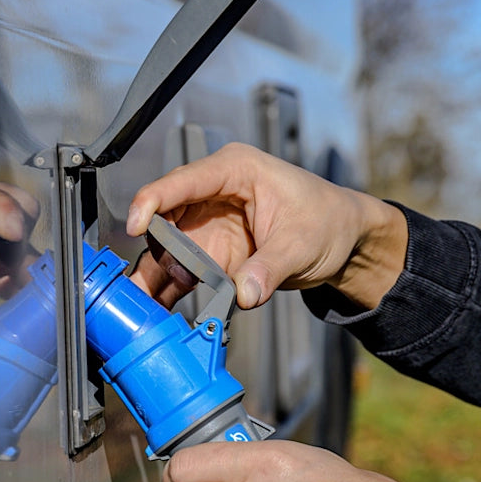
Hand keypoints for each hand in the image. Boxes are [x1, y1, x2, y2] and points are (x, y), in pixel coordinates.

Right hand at [127, 143, 408, 310]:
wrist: (344, 241)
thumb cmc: (328, 222)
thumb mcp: (303, 243)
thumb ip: (271, 268)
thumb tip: (244, 294)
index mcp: (235, 170)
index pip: (182, 180)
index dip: (153, 201)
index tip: (136, 227)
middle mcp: (212, 193)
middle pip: (165, 218)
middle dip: (151, 251)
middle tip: (140, 284)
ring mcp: (208, 224)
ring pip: (167, 249)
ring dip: (154, 276)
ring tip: (141, 306)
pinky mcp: (210, 253)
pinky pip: (182, 271)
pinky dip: (170, 290)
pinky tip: (158, 311)